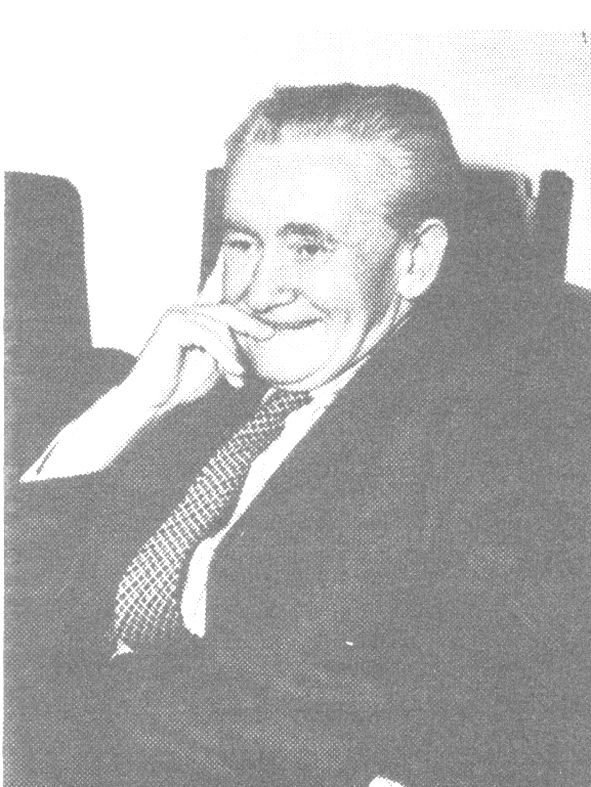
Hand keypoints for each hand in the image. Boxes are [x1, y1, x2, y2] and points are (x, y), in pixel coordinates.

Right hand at [118, 266, 273, 414]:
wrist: (153, 402)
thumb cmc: (182, 385)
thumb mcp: (217, 364)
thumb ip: (232, 349)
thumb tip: (263, 337)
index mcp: (197, 318)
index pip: (229, 310)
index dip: (253, 311)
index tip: (282, 309)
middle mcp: (187, 311)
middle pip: (228, 311)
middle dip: (251, 324)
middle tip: (270, 335)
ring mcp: (178, 315)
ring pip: (220, 326)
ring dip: (234, 353)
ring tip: (239, 374)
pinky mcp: (173, 325)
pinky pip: (208, 335)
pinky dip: (224, 354)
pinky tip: (234, 371)